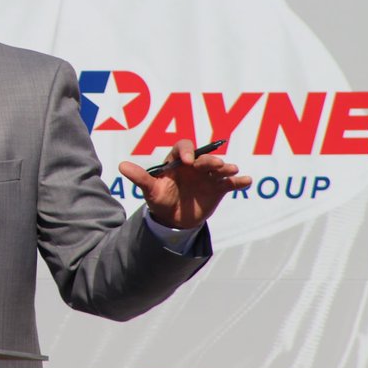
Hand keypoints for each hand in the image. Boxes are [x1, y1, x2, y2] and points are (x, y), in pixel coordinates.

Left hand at [118, 139, 251, 229]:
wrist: (173, 219)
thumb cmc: (160, 199)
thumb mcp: (149, 190)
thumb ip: (139, 177)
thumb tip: (121, 166)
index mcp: (178, 161)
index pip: (183, 148)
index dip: (187, 151)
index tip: (188, 161)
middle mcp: (195, 166)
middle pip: (204, 157)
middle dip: (209, 160)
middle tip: (213, 165)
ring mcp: (208, 176)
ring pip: (219, 168)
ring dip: (226, 168)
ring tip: (231, 170)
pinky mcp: (218, 188)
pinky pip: (230, 183)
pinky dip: (238, 181)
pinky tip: (246, 180)